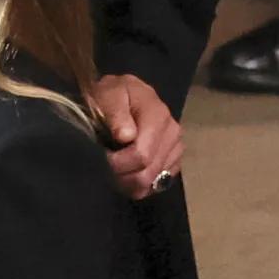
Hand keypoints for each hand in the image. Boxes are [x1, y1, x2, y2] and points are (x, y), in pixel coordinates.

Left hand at [90, 74, 182, 201]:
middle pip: (147, 174)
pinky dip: (140, 183)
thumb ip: (116, 114)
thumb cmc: (111, 95)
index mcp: (158, 116)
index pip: (141, 156)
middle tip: (105, 165)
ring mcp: (176, 147)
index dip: (117, 164)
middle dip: (122, 176)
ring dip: (129, 181)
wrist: (121, 94)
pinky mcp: (174, 160)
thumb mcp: (107, 96)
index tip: (102, 156)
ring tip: (115, 167)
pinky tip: (128, 170)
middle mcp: (173, 133)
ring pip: (152, 183)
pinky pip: (158, 184)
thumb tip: (126, 136)